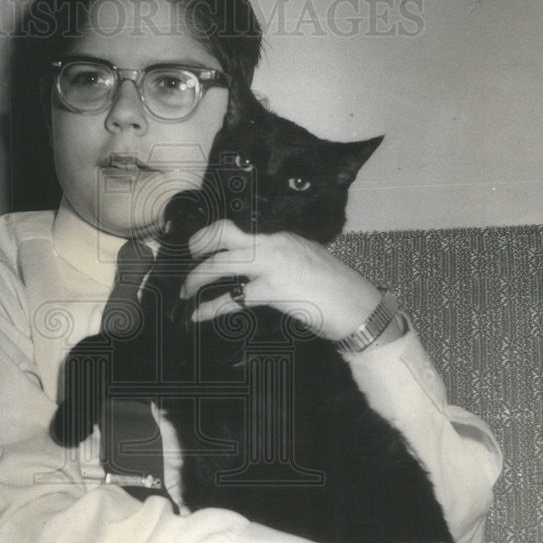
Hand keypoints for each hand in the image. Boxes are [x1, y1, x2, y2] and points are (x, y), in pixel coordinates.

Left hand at [182, 220, 381, 340]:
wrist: (357, 306)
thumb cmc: (333, 287)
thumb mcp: (303, 259)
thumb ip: (277, 256)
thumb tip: (249, 264)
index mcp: (280, 236)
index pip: (236, 227)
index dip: (209, 234)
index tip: (195, 246)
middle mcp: (274, 244)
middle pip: (223, 237)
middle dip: (197, 252)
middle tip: (185, 269)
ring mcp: (273, 265)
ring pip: (222, 265)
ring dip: (197, 279)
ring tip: (186, 292)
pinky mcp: (274, 291)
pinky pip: (233, 299)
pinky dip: (210, 308)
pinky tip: (199, 315)